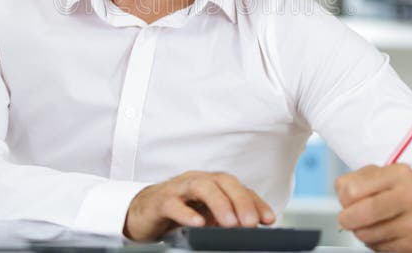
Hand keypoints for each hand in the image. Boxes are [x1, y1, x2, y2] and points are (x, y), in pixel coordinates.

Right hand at [123, 171, 276, 241]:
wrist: (142, 213)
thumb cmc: (179, 211)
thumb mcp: (207, 215)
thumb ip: (227, 218)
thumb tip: (250, 230)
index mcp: (212, 184)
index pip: (239, 188)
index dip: (256, 202)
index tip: (269, 219)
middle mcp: (198, 181)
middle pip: (223, 181)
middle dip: (240, 201)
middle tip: (250, 223)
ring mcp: (178, 189)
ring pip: (201, 187)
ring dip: (219, 203)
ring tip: (230, 223)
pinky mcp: (160, 201)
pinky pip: (173, 203)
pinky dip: (186, 213)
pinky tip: (198, 223)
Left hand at [335, 164, 411, 251]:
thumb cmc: (411, 191)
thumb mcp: (388, 173)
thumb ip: (359, 179)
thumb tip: (342, 198)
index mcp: (399, 174)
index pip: (352, 189)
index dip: (343, 199)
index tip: (347, 201)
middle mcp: (410, 197)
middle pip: (359, 214)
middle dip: (347, 219)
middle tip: (347, 219)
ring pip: (366, 234)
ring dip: (361, 232)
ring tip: (372, 223)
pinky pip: (378, 248)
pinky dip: (375, 242)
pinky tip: (385, 232)